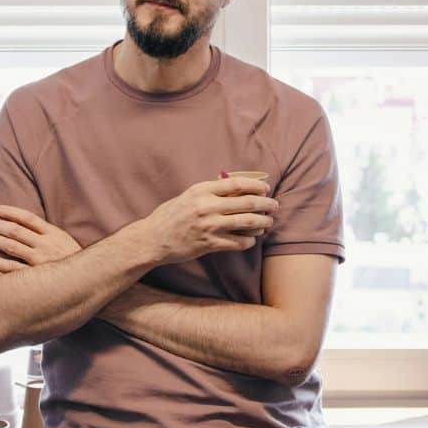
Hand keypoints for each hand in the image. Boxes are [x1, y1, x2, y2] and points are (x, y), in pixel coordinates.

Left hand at [0, 205, 82, 272]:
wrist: (90, 282)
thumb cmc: (76, 262)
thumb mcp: (66, 242)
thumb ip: (49, 234)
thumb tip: (29, 225)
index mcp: (54, 234)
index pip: (28, 218)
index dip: (10, 212)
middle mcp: (46, 245)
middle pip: (14, 230)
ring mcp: (40, 261)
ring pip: (10, 246)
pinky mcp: (35, 277)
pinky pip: (11, 268)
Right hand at [134, 177, 277, 264]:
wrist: (153, 239)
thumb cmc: (169, 216)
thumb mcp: (187, 196)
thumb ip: (208, 191)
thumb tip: (234, 186)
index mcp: (201, 190)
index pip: (236, 183)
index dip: (256, 185)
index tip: (266, 188)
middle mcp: (207, 206)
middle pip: (247, 203)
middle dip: (266, 204)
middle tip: (274, 206)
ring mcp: (209, 226)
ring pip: (246, 223)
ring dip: (263, 222)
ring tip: (269, 222)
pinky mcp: (209, 244)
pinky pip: (238, 242)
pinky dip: (249, 240)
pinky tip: (252, 239)